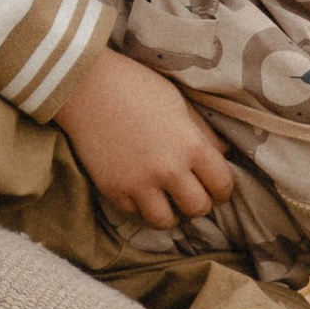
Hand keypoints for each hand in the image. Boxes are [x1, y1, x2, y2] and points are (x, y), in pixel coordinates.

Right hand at [53, 49, 237, 228]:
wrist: (86, 87)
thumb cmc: (137, 87)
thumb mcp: (179, 104)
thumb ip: (203, 133)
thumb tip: (224, 154)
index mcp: (191, 145)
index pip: (222, 184)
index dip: (223, 190)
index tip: (216, 190)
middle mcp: (168, 169)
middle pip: (197, 208)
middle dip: (198, 203)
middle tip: (190, 194)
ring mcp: (138, 183)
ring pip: (165, 221)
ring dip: (169, 213)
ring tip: (165, 200)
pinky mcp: (113, 189)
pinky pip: (134, 214)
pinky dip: (140, 207)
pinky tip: (140, 191)